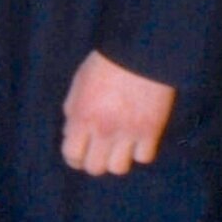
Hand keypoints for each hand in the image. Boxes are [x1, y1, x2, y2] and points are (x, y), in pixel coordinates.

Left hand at [61, 49, 175, 175]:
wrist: (140, 53)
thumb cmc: (106, 64)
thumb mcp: (79, 84)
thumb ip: (73, 110)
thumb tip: (71, 134)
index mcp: (82, 118)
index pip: (72, 155)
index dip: (74, 158)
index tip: (79, 155)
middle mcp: (103, 130)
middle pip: (95, 168)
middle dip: (94, 162)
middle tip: (99, 152)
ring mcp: (128, 133)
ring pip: (119, 168)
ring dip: (117, 160)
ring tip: (118, 148)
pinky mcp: (151, 132)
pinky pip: (144, 158)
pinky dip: (140, 153)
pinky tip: (138, 141)